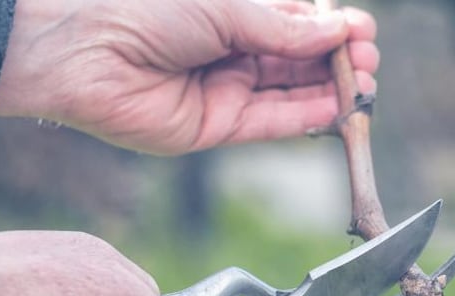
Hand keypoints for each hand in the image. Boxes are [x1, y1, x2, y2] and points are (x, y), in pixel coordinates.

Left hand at [0, 0, 378, 154]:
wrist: (85, 52)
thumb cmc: (147, 9)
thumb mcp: (228, 6)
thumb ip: (285, 27)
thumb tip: (338, 29)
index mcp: (234, 11)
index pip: (297, 22)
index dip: (332, 28)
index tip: (363, 32)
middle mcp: (233, 49)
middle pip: (298, 59)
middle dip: (337, 61)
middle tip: (369, 63)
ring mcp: (227, 88)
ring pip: (290, 92)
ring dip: (329, 90)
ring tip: (364, 87)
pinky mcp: (218, 125)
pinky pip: (271, 122)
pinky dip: (305, 116)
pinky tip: (336, 110)